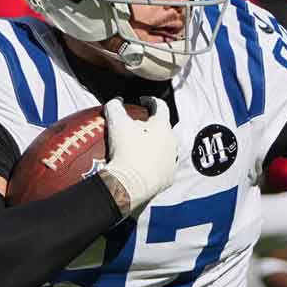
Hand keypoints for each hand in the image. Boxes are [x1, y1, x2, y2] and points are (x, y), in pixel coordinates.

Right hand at [101, 97, 177, 214]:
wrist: (130, 186)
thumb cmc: (126, 150)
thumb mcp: (116, 124)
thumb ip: (114, 107)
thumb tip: (116, 100)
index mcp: (163, 126)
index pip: (161, 106)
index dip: (150, 101)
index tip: (141, 102)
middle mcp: (172, 142)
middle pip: (165, 129)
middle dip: (153, 126)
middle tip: (138, 127)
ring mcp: (172, 162)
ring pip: (166, 149)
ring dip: (155, 146)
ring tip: (141, 148)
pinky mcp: (168, 178)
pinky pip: (162, 168)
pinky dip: (154, 165)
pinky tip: (142, 167)